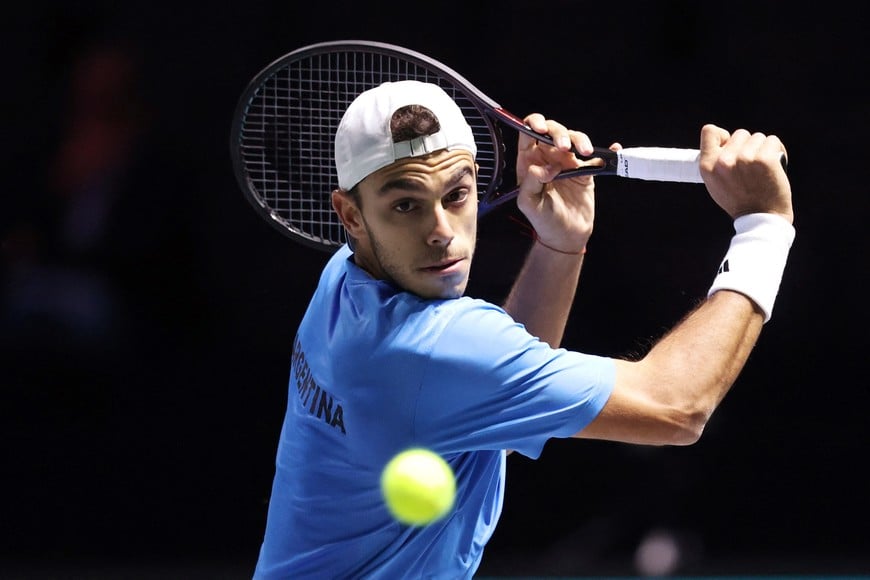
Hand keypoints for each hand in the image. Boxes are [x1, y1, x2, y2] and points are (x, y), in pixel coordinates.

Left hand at [514, 114, 597, 253]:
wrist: (566, 236)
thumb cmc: (543, 221)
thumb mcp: (529, 203)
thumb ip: (532, 181)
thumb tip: (546, 166)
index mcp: (529, 162)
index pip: (527, 133)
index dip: (534, 124)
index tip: (542, 129)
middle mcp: (548, 158)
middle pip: (553, 131)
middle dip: (559, 133)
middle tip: (566, 148)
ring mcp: (568, 162)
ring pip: (574, 138)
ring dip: (580, 140)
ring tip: (586, 152)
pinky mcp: (585, 170)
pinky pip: (596, 156)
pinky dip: (606, 151)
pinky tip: (613, 149)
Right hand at [699, 124, 792, 223]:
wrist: (761, 218)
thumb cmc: (739, 201)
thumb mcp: (715, 183)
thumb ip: (715, 162)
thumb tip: (723, 141)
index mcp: (707, 166)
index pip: (709, 131)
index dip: (722, 136)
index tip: (730, 146)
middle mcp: (724, 161)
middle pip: (740, 133)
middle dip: (747, 145)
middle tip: (751, 165)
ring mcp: (745, 158)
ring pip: (758, 137)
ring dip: (763, 149)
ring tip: (762, 167)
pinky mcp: (765, 159)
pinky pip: (773, 141)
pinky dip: (777, 150)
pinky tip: (774, 164)